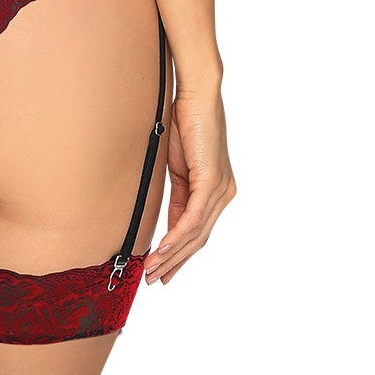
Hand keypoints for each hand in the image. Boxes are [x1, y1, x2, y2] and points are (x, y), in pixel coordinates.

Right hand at [142, 84, 233, 285]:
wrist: (196, 95)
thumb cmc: (185, 123)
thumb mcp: (177, 168)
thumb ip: (177, 196)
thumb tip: (167, 222)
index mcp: (216, 191)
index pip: (197, 232)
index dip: (178, 255)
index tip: (160, 271)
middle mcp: (224, 194)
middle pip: (198, 240)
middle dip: (174, 262)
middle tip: (153, 280)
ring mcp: (220, 189)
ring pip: (196, 234)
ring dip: (171, 255)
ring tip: (151, 270)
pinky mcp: (212, 181)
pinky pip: (193, 217)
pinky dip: (176, 236)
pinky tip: (162, 249)